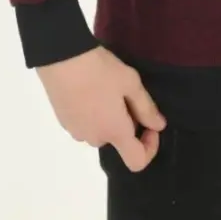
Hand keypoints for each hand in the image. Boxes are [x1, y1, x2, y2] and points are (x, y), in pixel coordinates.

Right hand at [36, 45, 167, 171]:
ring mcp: (75, 130)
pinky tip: (90, 89)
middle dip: (127, 122)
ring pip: (100, 130)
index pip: (136, 161)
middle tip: (126, 94)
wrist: (61, 58)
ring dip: (108, 117)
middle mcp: (94, 138)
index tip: (150, 124)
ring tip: (107, 88)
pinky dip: (92, 112)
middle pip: (117, 140)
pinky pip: (84, 123)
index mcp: (114, 132)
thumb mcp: (130, 83)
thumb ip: (146, 108)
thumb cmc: (100, 71)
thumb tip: (159, 126)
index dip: (150, 147)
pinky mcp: (63, 120)